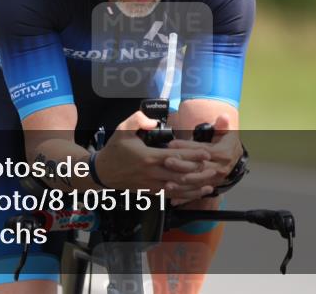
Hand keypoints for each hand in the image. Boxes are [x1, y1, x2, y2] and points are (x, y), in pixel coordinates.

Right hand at [95, 110, 213, 201]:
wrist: (103, 172)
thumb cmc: (115, 149)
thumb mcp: (122, 130)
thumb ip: (137, 120)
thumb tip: (152, 119)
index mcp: (148, 157)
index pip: (175, 157)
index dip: (192, 155)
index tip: (206, 153)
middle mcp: (152, 173)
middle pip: (180, 174)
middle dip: (198, 172)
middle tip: (213, 168)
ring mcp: (152, 185)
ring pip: (178, 188)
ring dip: (195, 187)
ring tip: (210, 184)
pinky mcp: (150, 192)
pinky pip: (170, 195)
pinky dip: (184, 195)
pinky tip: (194, 194)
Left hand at [164, 113, 241, 200]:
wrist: (235, 157)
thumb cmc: (227, 142)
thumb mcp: (227, 132)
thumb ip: (223, 125)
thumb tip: (224, 116)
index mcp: (222, 153)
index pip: (201, 150)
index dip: (187, 147)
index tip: (172, 144)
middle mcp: (219, 168)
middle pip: (198, 167)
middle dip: (181, 165)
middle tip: (166, 161)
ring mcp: (214, 179)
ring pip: (196, 183)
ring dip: (182, 184)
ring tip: (167, 184)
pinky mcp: (210, 186)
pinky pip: (197, 193)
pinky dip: (186, 198)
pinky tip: (174, 200)